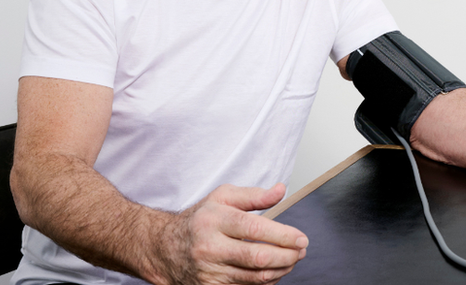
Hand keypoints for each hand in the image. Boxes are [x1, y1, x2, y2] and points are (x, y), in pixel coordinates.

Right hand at [154, 183, 307, 284]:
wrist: (164, 247)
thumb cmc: (199, 220)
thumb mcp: (222, 197)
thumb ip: (253, 195)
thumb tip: (280, 190)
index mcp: (214, 220)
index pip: (254, 229)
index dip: (282, 235)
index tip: (301, 238)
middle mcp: (210, 247)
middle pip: (257, 257)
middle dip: (287, 256)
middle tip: (301, 251)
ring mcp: (208, 271)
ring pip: (254, 277)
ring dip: (280, 270)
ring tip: (292, 260)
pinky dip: (265, 281)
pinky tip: (273, 271)